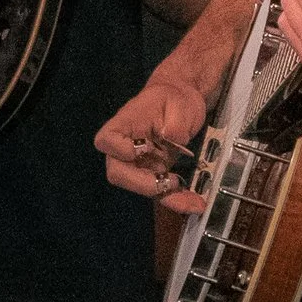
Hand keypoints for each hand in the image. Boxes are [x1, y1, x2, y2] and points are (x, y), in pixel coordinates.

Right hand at [94, 73, 211, 211]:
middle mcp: (126, 148)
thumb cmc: (174, 98)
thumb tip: (173, 140)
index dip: (120, 149)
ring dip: (165, 196)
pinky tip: (195, 204)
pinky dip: (177, 200)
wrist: (184, 102)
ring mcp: (140, 163)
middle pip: (118, 173)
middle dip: (143, 183)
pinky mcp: (156, 172)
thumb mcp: (179, 103)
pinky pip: (161, 191)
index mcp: (124, 125)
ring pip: (141, 188)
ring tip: (192, 202)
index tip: (143, 148)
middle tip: (170, 182)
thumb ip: (174, 123)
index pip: (107, 141)